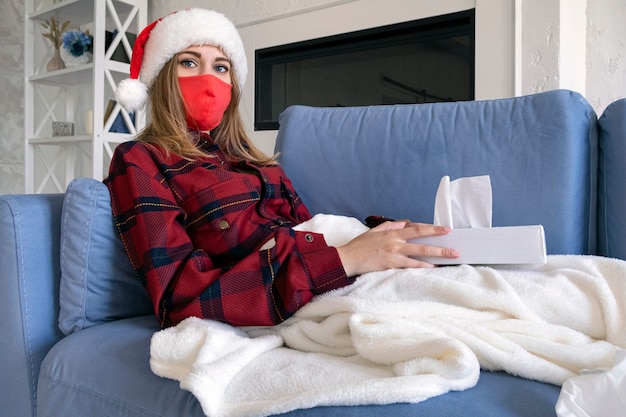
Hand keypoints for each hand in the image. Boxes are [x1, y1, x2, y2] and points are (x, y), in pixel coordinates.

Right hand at [335, 221, 459, 276]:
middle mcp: (395, 243)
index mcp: (392, 233)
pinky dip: (421, 267)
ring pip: (419, 256)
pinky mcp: (391, 265)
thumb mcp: (374, 232)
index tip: (445, 229)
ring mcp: (394, 255)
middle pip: (422, 243)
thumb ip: (389, 227)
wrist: (348, 258)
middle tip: (454, 249)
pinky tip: (431, 268)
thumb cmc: (359, 246)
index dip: (431, 228)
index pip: (416, 229)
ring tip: (449, 260)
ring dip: (436, 258)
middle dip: (440, 245)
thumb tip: (402, 223)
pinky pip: (410, 266)